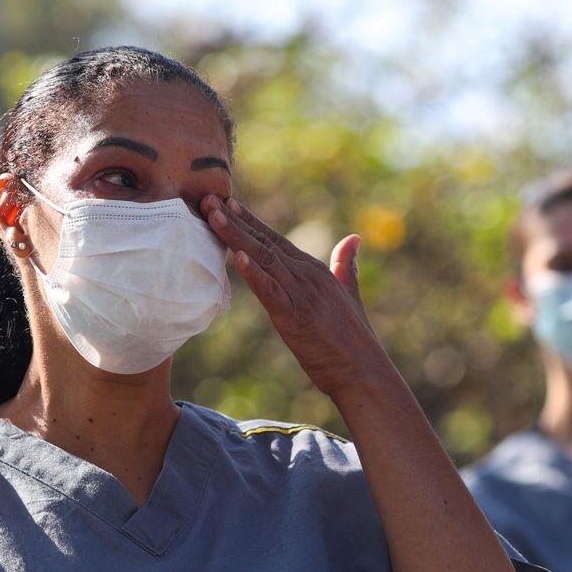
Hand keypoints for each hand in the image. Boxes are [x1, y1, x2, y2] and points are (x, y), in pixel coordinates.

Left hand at [200, 195, 389, 397]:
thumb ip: (346, 266)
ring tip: (214, 217)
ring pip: (263, 260)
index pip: (276, 239)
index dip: (250, 221)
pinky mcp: (296, 317)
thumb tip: (353, 238)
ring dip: (236, 237)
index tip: (227, 203)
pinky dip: (254, 274)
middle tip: (208, 199)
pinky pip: (271, 292)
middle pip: (264, 243)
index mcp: (314, 271)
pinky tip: (237, 258)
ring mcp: (302, 295)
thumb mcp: (350, 295)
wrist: (363, 372)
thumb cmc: (354, 340)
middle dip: (235, 221)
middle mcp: (307, 276)